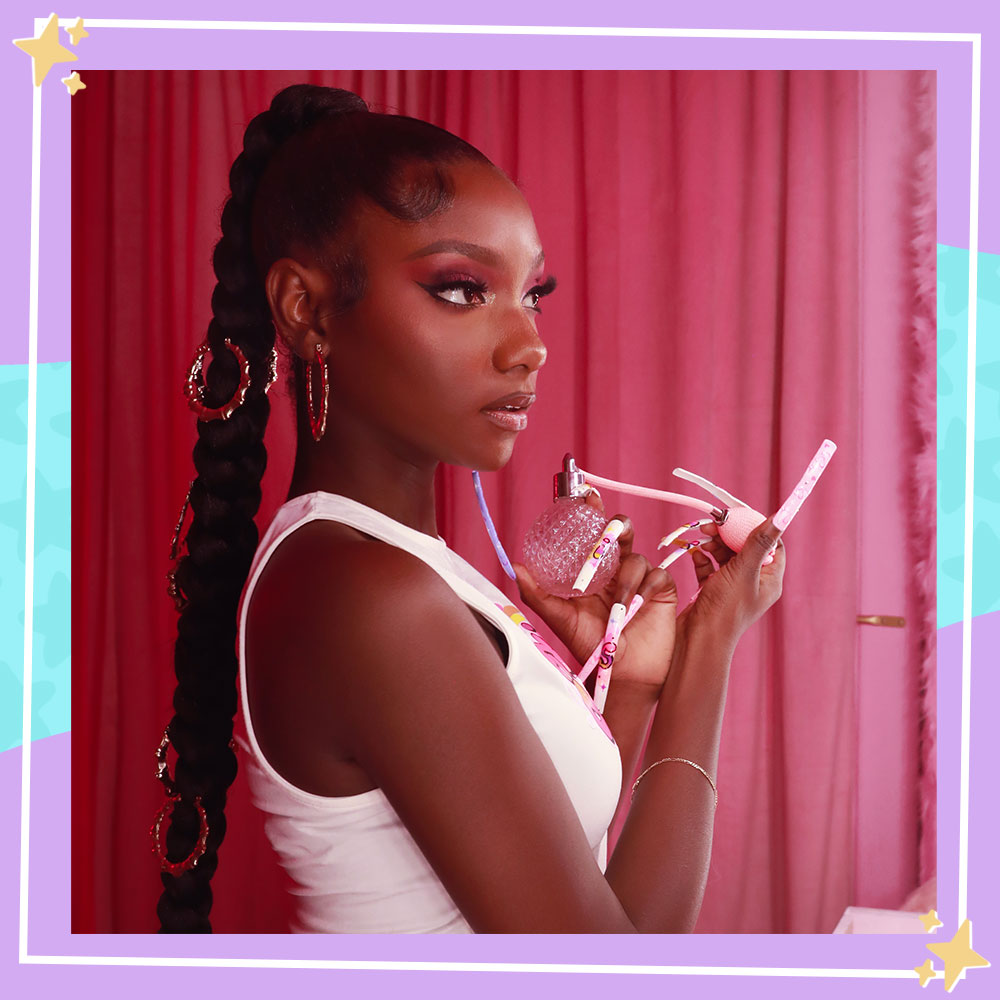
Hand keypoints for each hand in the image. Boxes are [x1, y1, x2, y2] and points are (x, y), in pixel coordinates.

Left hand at [512, 493, 677, 692]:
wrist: (623, 674)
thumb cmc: (591, 645)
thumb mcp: (560, 617)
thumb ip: (538, 593)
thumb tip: (516, 567)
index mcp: (593, 571)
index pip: (591, 533)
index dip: (589, 512)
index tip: (584, 496)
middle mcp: (616, 569)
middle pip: (620, 532)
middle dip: (615, 524)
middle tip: (608, 526)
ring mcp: (640, 577)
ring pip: (636, 556)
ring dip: (626, 578)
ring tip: (620, 606)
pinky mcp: (661, 588)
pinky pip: (656, 574)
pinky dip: (646, 587)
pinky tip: (639, 606)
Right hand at [679, 515, 785, 643]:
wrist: (697, 640)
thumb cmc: (725, 609)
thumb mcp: (744, 571)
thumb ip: (759, 542)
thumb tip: (781, 517)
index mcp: (769, 580)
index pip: (771, 545)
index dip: (758, 527)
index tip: (741, 515)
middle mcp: (753, 582)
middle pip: (745, 546)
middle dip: (729, 532)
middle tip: (713, 522)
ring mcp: (732, 586)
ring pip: (725, 555)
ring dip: (713, 543)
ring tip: (700, 536)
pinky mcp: (712, 589)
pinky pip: (710, 567)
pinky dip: (702, 558)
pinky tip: (694, 553)